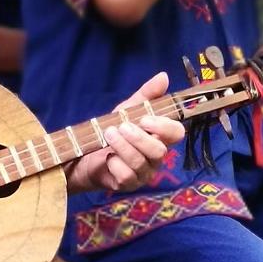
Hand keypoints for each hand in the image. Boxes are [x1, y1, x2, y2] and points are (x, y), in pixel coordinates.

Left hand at [68, 71, 185, 192]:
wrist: (86, 155)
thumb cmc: (113, 132)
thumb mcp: (127, 110)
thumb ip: (146, 95)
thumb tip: (164, 76)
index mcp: (160, 137)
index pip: (177, 133)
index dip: (164, 127)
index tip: (145, 119)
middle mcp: (155, 157)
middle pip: (159, 151)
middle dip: (139, 138)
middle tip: (121, 126)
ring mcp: (143, 173)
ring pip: (141, 163)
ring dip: (123, 147)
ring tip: (108, 134)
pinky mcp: (128, 185)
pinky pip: (126, 176)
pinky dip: (115, 164)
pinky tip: (107, 158)